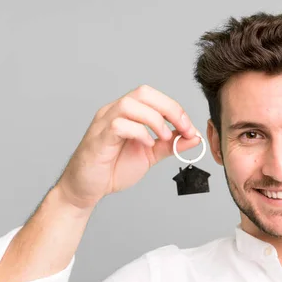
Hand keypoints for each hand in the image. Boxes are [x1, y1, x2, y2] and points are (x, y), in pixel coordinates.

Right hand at [56, 85, 200, 209]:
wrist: (87, 188)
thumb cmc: (113, 168)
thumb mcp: (151, 154)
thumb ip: (171, 145)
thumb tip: (194, 137)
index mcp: (128, 112)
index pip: (154, 97)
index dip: (176, 109)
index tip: (190, 129)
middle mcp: (114, 111)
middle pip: (143, 93)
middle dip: (169, 108)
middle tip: (184, 128)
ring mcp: (104, 122)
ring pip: (130, 104)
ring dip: (154, 119)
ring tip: (164, 137)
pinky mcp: (99, 138)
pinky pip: (118, 124)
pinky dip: (138, 132)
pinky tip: (146, 144)